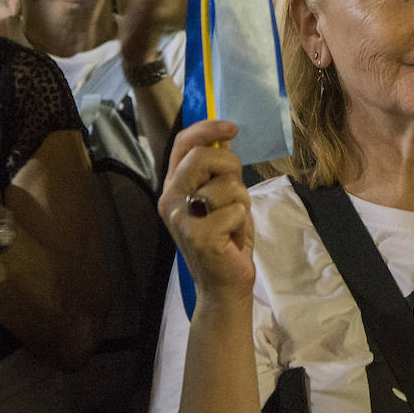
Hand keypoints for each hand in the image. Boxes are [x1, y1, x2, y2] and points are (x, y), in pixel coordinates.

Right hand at [160, 121, 254, 305]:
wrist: (223, 284)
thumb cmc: (225, 237)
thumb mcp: (220, 196)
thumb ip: (217, 170)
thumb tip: (225, 136)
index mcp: (173, 186)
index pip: (183, 144)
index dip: (208, 129)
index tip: (232, 128)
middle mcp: (170, 199)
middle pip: (204, 156)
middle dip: (231, 167)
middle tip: (235, 192)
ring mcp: (181, 218)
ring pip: (228, 185)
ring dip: (241, 202)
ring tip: (232, 222)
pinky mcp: (198, 236)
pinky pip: (237, 210)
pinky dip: (243, 222)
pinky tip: (232, 237)